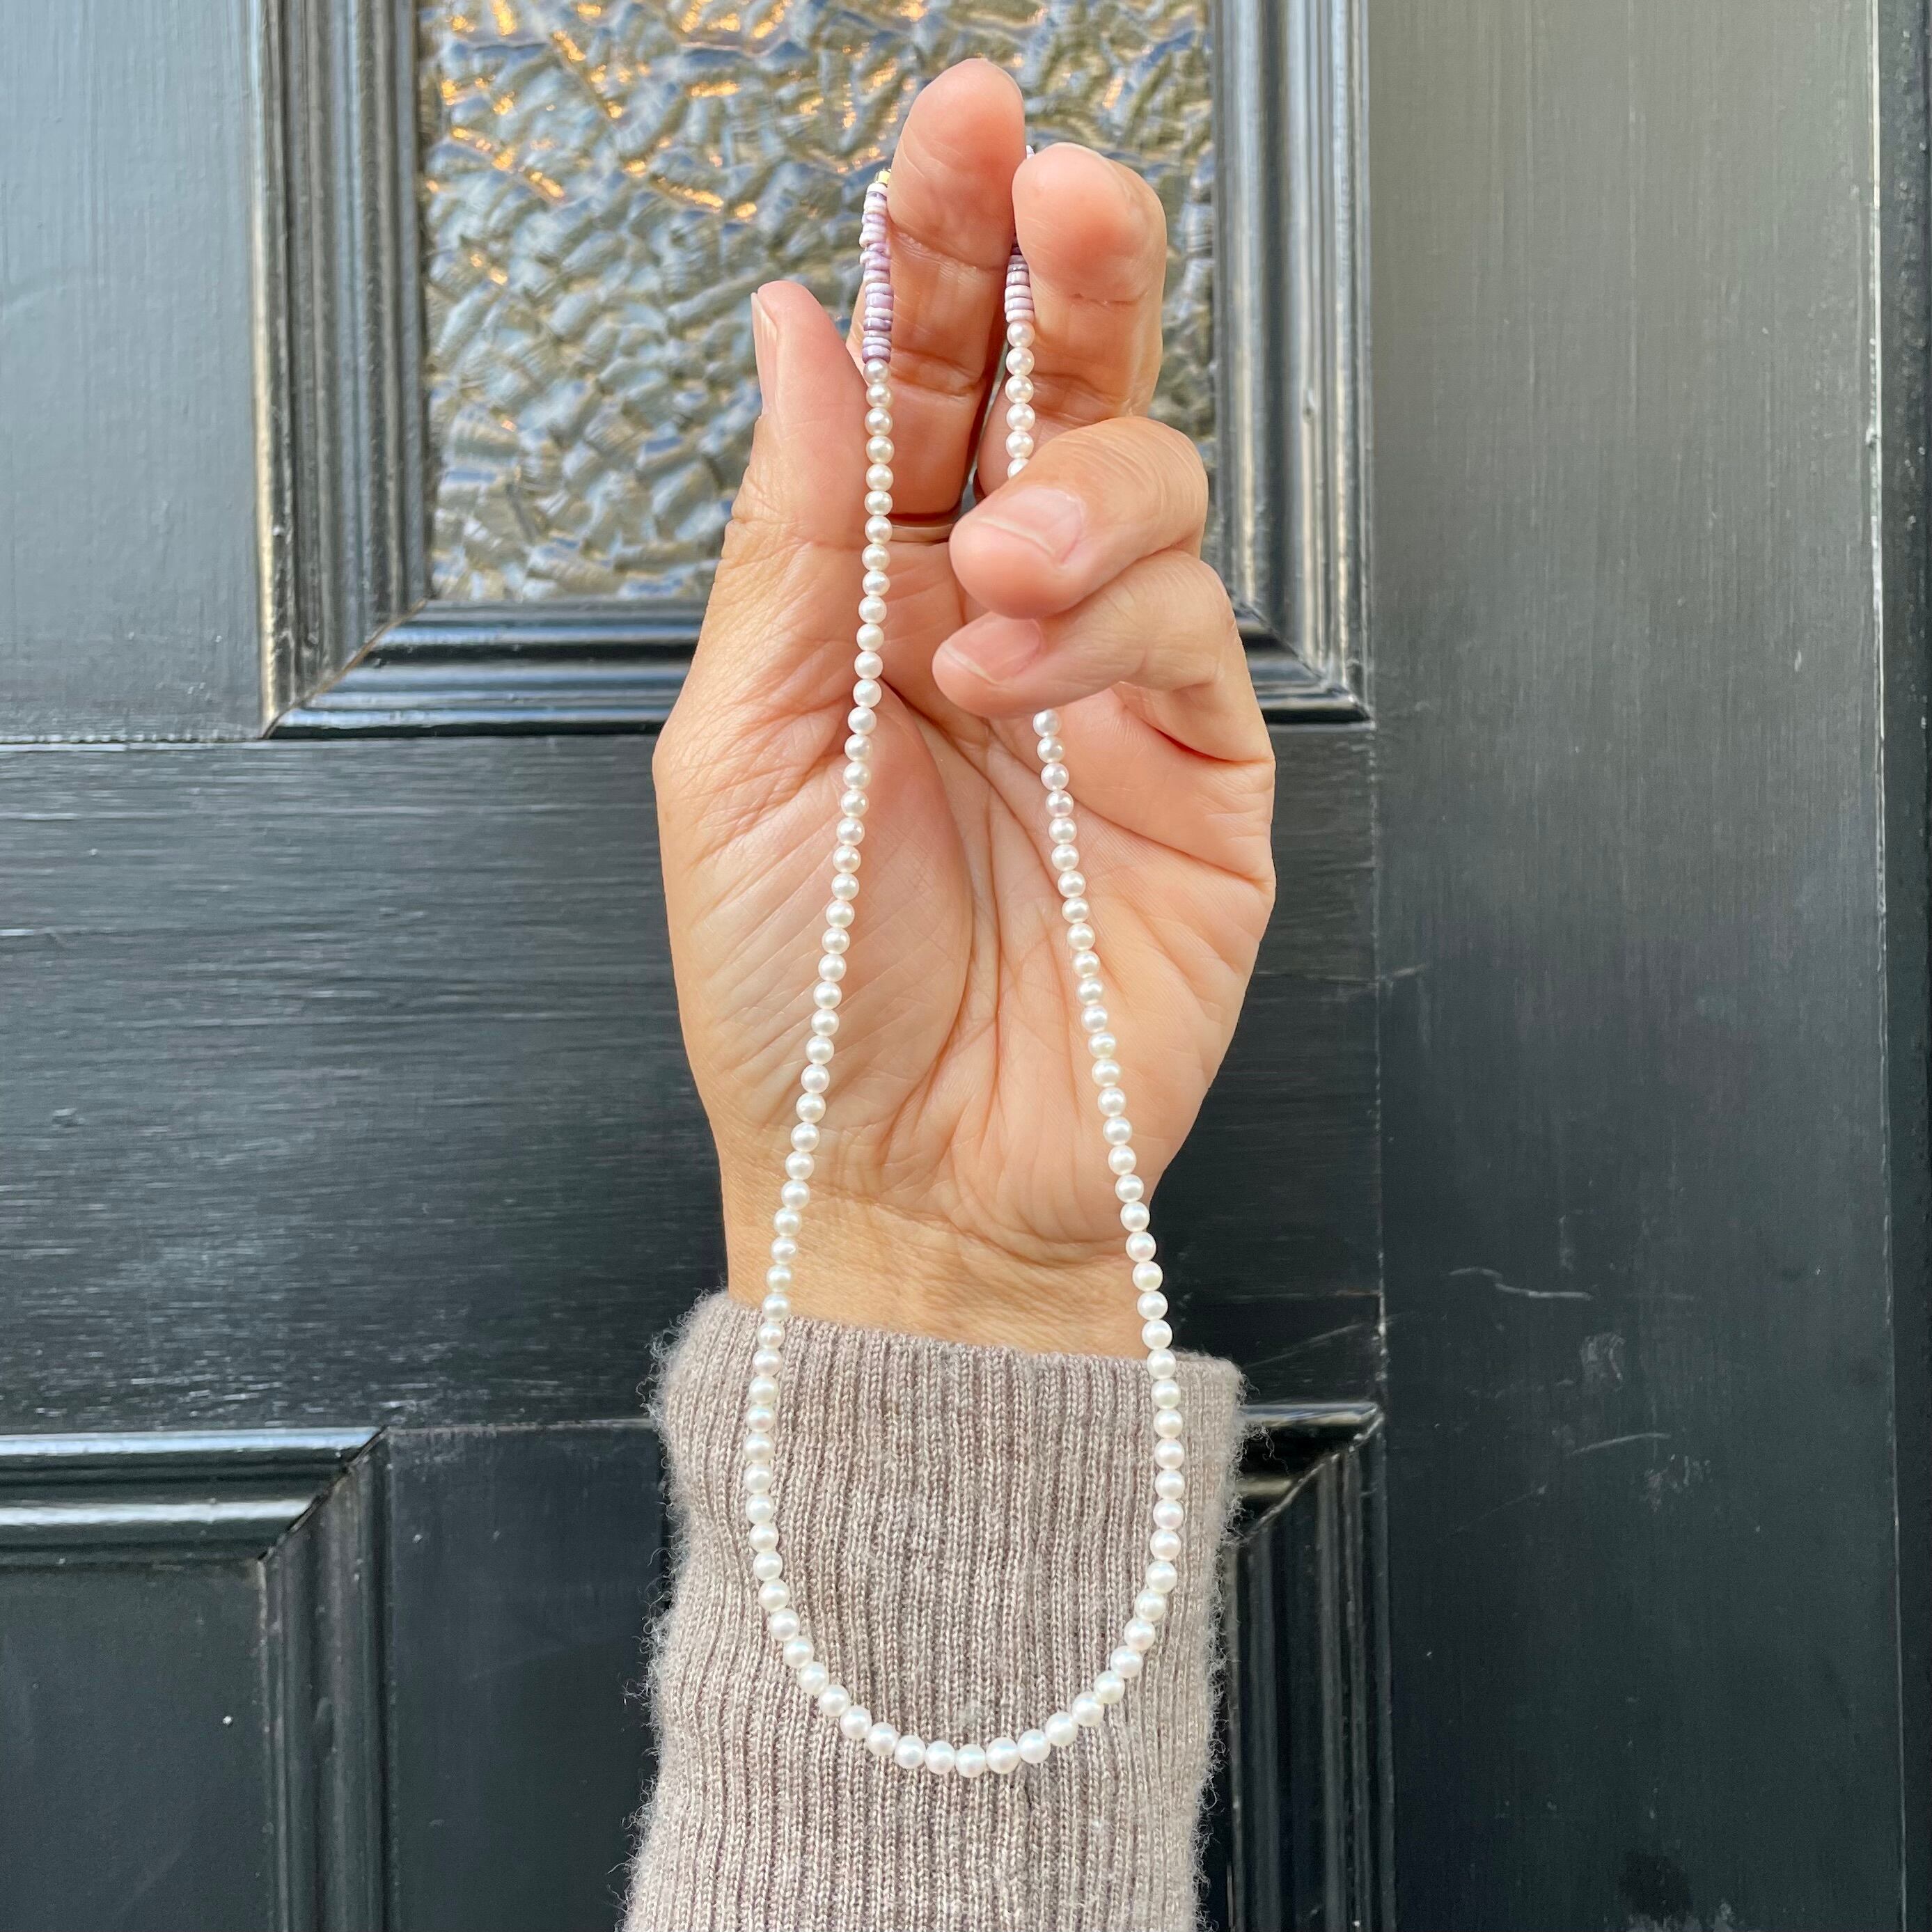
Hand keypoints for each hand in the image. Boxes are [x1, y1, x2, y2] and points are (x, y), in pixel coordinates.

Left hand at [654, 60, 1274, 1355]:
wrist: (903, 1172)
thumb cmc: (802, 989)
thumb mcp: (736, 751)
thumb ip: (794, 539)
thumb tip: (802, 335)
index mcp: (868, 597)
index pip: (919, 383)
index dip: (938, 250)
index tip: (954, 137)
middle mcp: (994, 617)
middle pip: (1056, 393)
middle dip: (1066, 277)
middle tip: (1061, 198)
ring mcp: (1107, 685)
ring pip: (1143, 488)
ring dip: (1070, 499)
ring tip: (990, 583)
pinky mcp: (1199, 762)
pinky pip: (1187, 629)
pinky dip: (1106, 626)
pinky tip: (1023, 678)